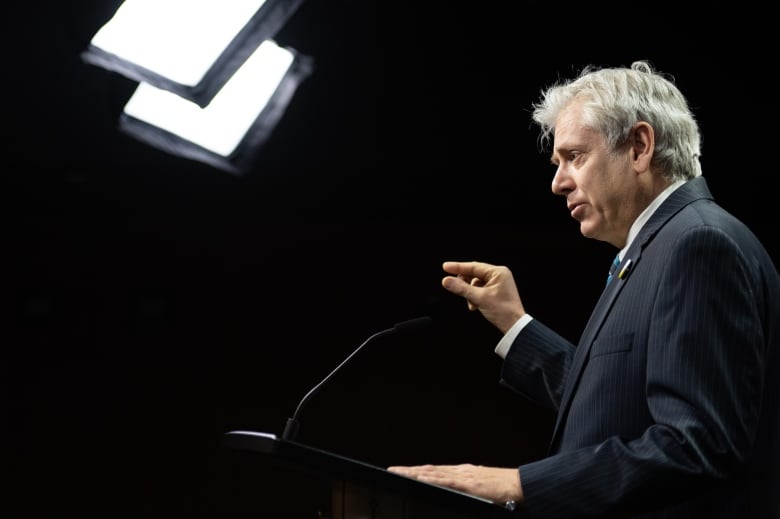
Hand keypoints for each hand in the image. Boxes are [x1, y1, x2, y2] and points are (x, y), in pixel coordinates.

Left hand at [387, 463, 522, 505]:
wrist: (520, 484)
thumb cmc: (504, 487)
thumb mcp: (480, 487)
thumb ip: (466, 488)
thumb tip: (455, 491)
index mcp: (462, 472)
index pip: (434, 470)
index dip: (416, 470)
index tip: (402, 471)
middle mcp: (460, 471)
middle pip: (429, 469)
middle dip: (409, 470)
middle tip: (392, 470)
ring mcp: (464, 476)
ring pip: (434, 472)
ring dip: (415, 472)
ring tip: (399, 472)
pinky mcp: (470, 484)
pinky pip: (447, 481)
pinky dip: (432, 479)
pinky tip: (421, 478)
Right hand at [441, 261, 525, 333]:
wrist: (514, 326)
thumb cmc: (503, 311)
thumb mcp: (479, 298)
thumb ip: (461, 288)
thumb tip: (447, 281)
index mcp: (498, 272)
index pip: (473, 266)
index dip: (458, 267)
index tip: (445, 267)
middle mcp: (499, 275)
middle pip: (474, 274)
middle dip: (464, 284)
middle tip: (454, 288)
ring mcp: (498, 283)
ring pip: (475, 284)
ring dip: (470, 293)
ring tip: (471, 304)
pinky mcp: (496, 291)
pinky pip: (480, 290)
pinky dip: (474, 297)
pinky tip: (474, 305)